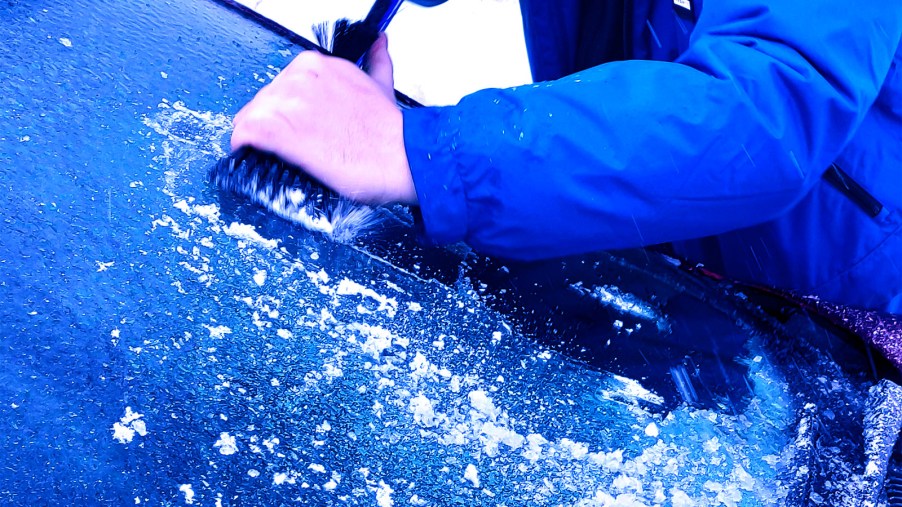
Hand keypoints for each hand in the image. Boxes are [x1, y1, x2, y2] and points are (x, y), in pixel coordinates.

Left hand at [231, 35, 417, 204]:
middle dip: (273, 125)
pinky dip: (245, 149)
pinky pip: (244, 135)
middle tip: (292, 148)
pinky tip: (260, 157)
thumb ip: (377, 60)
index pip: (281, 86)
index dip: (286, 111)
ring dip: (258, 140)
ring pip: (250, 118)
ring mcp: (286, 103)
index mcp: (319, 65)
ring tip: (277, 156)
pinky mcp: (277, 131)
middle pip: (263, 102)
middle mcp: (299, 79)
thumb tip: (380, 44)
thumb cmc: (390, 131)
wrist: (401, 156)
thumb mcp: (383, 84)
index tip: (298, 127)